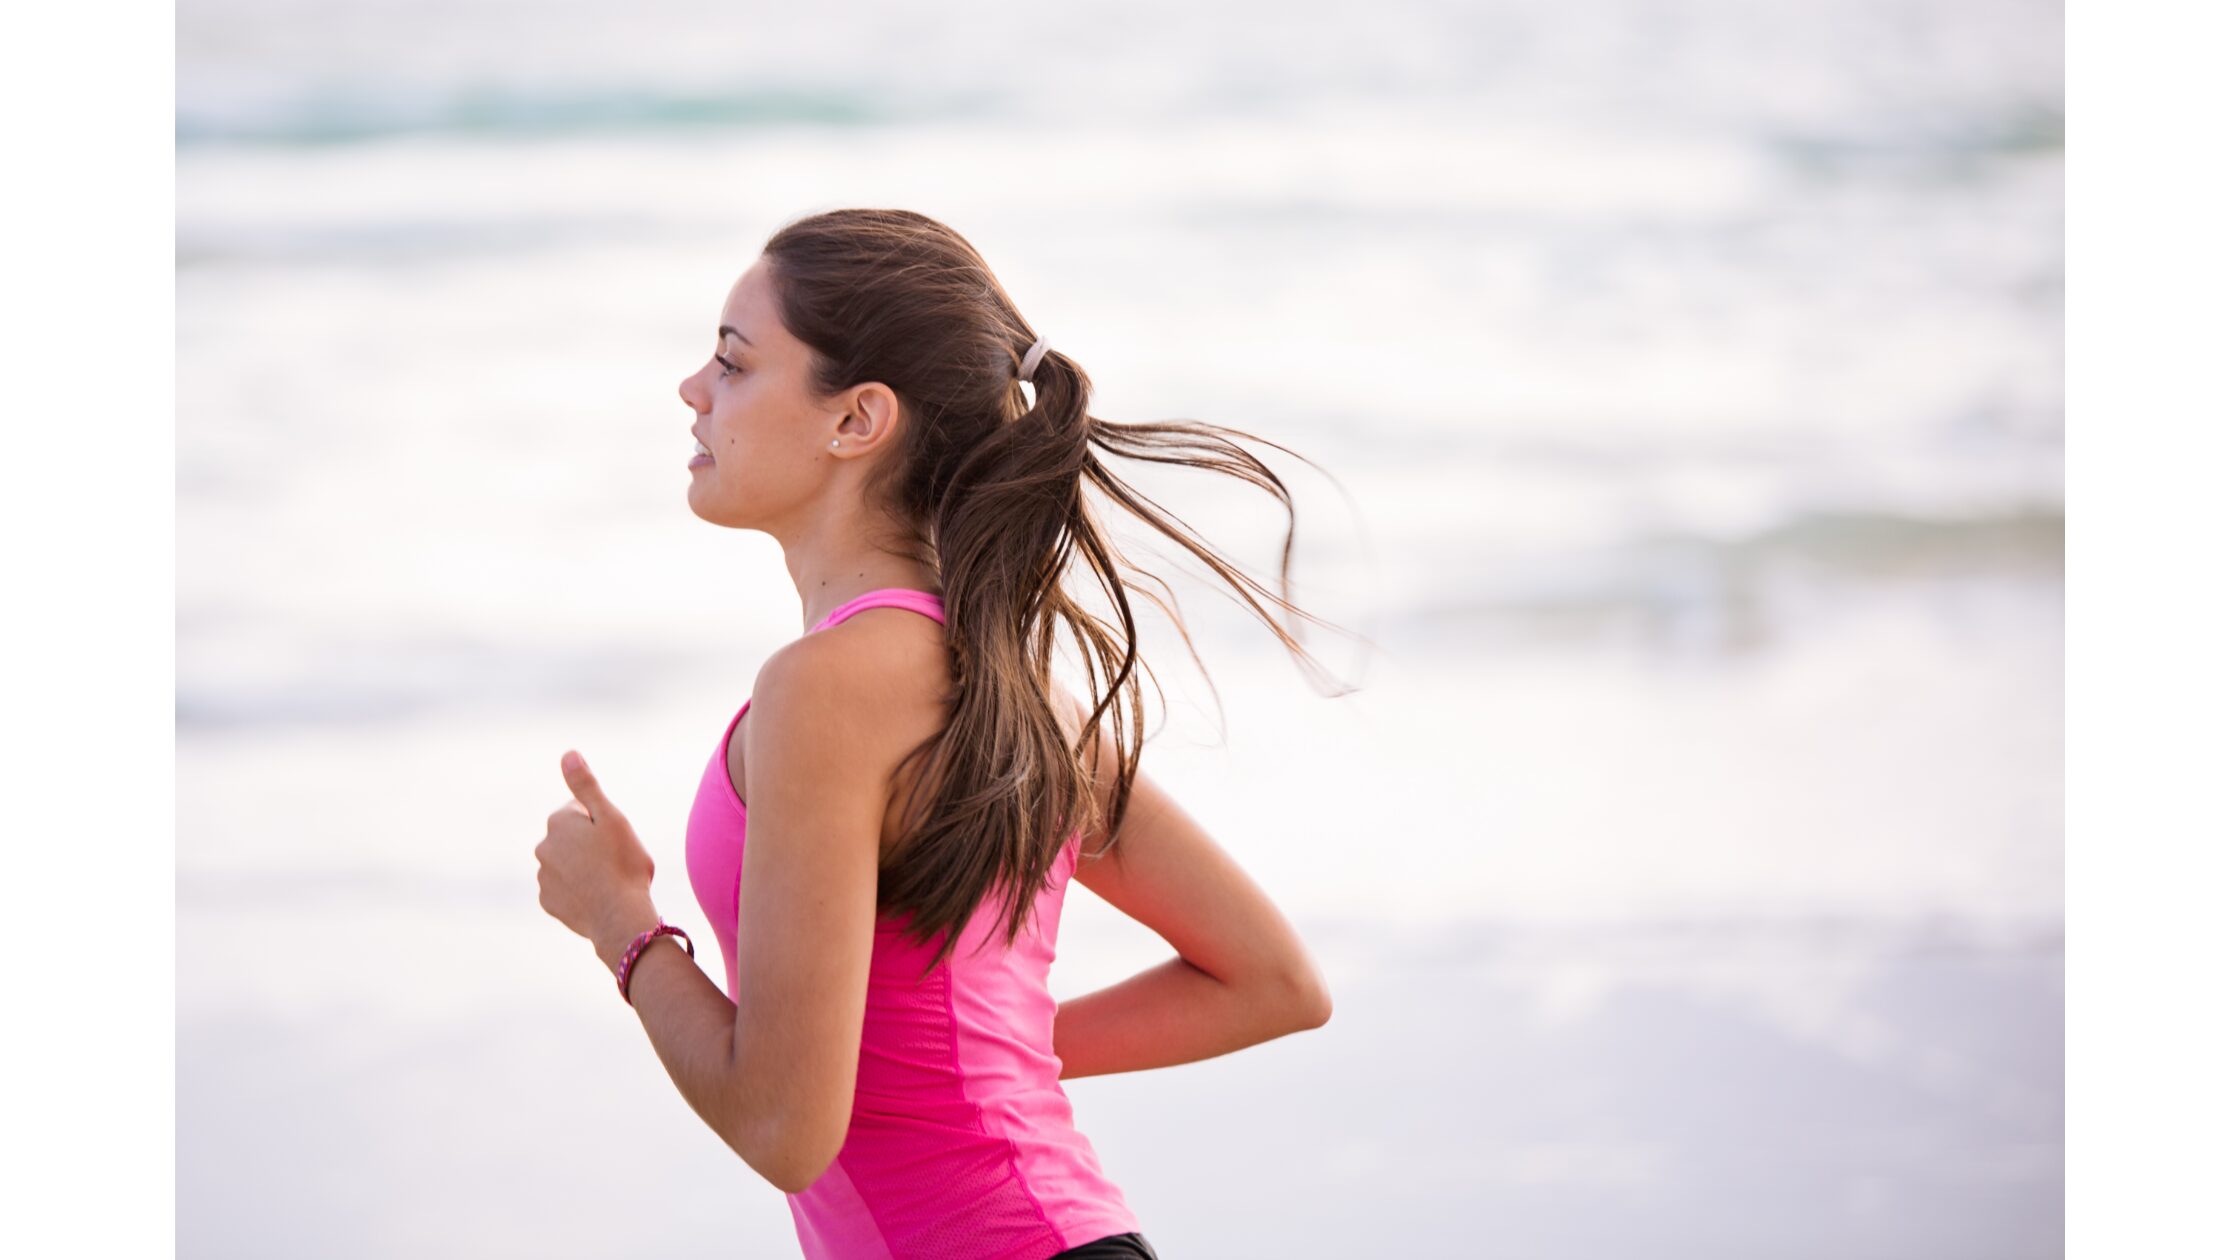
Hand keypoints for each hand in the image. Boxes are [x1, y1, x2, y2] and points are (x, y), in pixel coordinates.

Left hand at [536, 750, 658, 954]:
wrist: (619, 917)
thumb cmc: (623, 864)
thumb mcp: (610, 817)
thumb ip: (586, 786)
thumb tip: (568, 754)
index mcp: (559, 822)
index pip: (580, 810)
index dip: (602, 822)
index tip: (616, 837)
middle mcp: (543, 847)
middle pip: (572, 838)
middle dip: (590, 844)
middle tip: (616, 859)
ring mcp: (544, 877)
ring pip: (567, 864)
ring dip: (583, 867)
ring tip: (609, 881)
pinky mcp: (548, 902)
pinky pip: (564, 889)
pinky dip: (578, 891)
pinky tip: (597, 897)